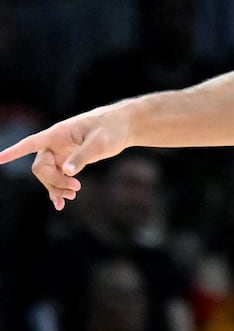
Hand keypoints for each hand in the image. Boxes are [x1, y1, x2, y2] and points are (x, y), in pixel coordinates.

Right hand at [0, 105, 130, 209]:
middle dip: (53, 181)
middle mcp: (55, 143)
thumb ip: (82, 156)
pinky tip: (60, 203)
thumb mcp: (99, 143)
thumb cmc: (111, 129)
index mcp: (58, 134)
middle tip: (76, 189)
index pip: (30, 143)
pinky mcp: (70, 160)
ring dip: (56, 187)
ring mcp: (62, 152)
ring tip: (73, 196)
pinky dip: (58, 189)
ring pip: (48, 175)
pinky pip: (57, 177)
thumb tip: (67, 171)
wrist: (124, 127)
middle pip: (41, 167)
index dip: (13, 152)